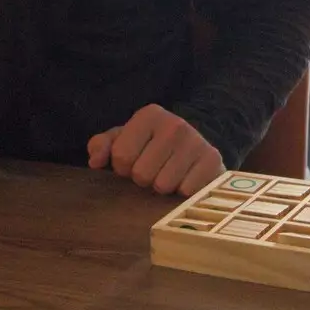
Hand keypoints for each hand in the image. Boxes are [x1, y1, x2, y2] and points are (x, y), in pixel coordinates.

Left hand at [87, 104, 223, 195]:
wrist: (196, 147)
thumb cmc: (151, 146)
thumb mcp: (124, 140)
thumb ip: (102, 146)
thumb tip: (95, 161)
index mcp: (149, 115)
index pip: (121, 157)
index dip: (122, 167)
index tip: (134, 160)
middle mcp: (174, 124)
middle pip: (141, 174)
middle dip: (143, 179)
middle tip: (154, 170)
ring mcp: (196, 142)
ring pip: (163, 186)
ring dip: (162, 188)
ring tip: (169, 175)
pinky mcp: (214, 160)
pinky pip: (185, 192)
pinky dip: (182, 194)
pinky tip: (186, 180)